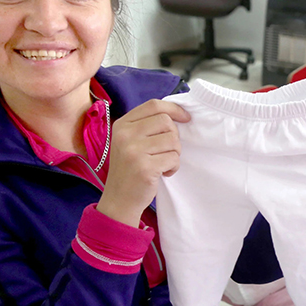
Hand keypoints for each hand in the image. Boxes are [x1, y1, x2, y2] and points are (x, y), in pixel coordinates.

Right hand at [97, 100, 190, 226]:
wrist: (119, 200)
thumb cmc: (130, 169)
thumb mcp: (130, 142)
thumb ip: (146, 126)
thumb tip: (177, 114)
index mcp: (122, 125)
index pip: (153, 105)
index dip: (174, 109)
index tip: (186, 118)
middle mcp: (125, 135)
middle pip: (166, 121)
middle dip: (174, 136)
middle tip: (167, 150)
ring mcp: (133, 151)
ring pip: (173, 140)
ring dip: (175, 153)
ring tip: (163, 163)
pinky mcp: (145, 167)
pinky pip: (174, 158)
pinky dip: (173, 167)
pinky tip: (163, 173)